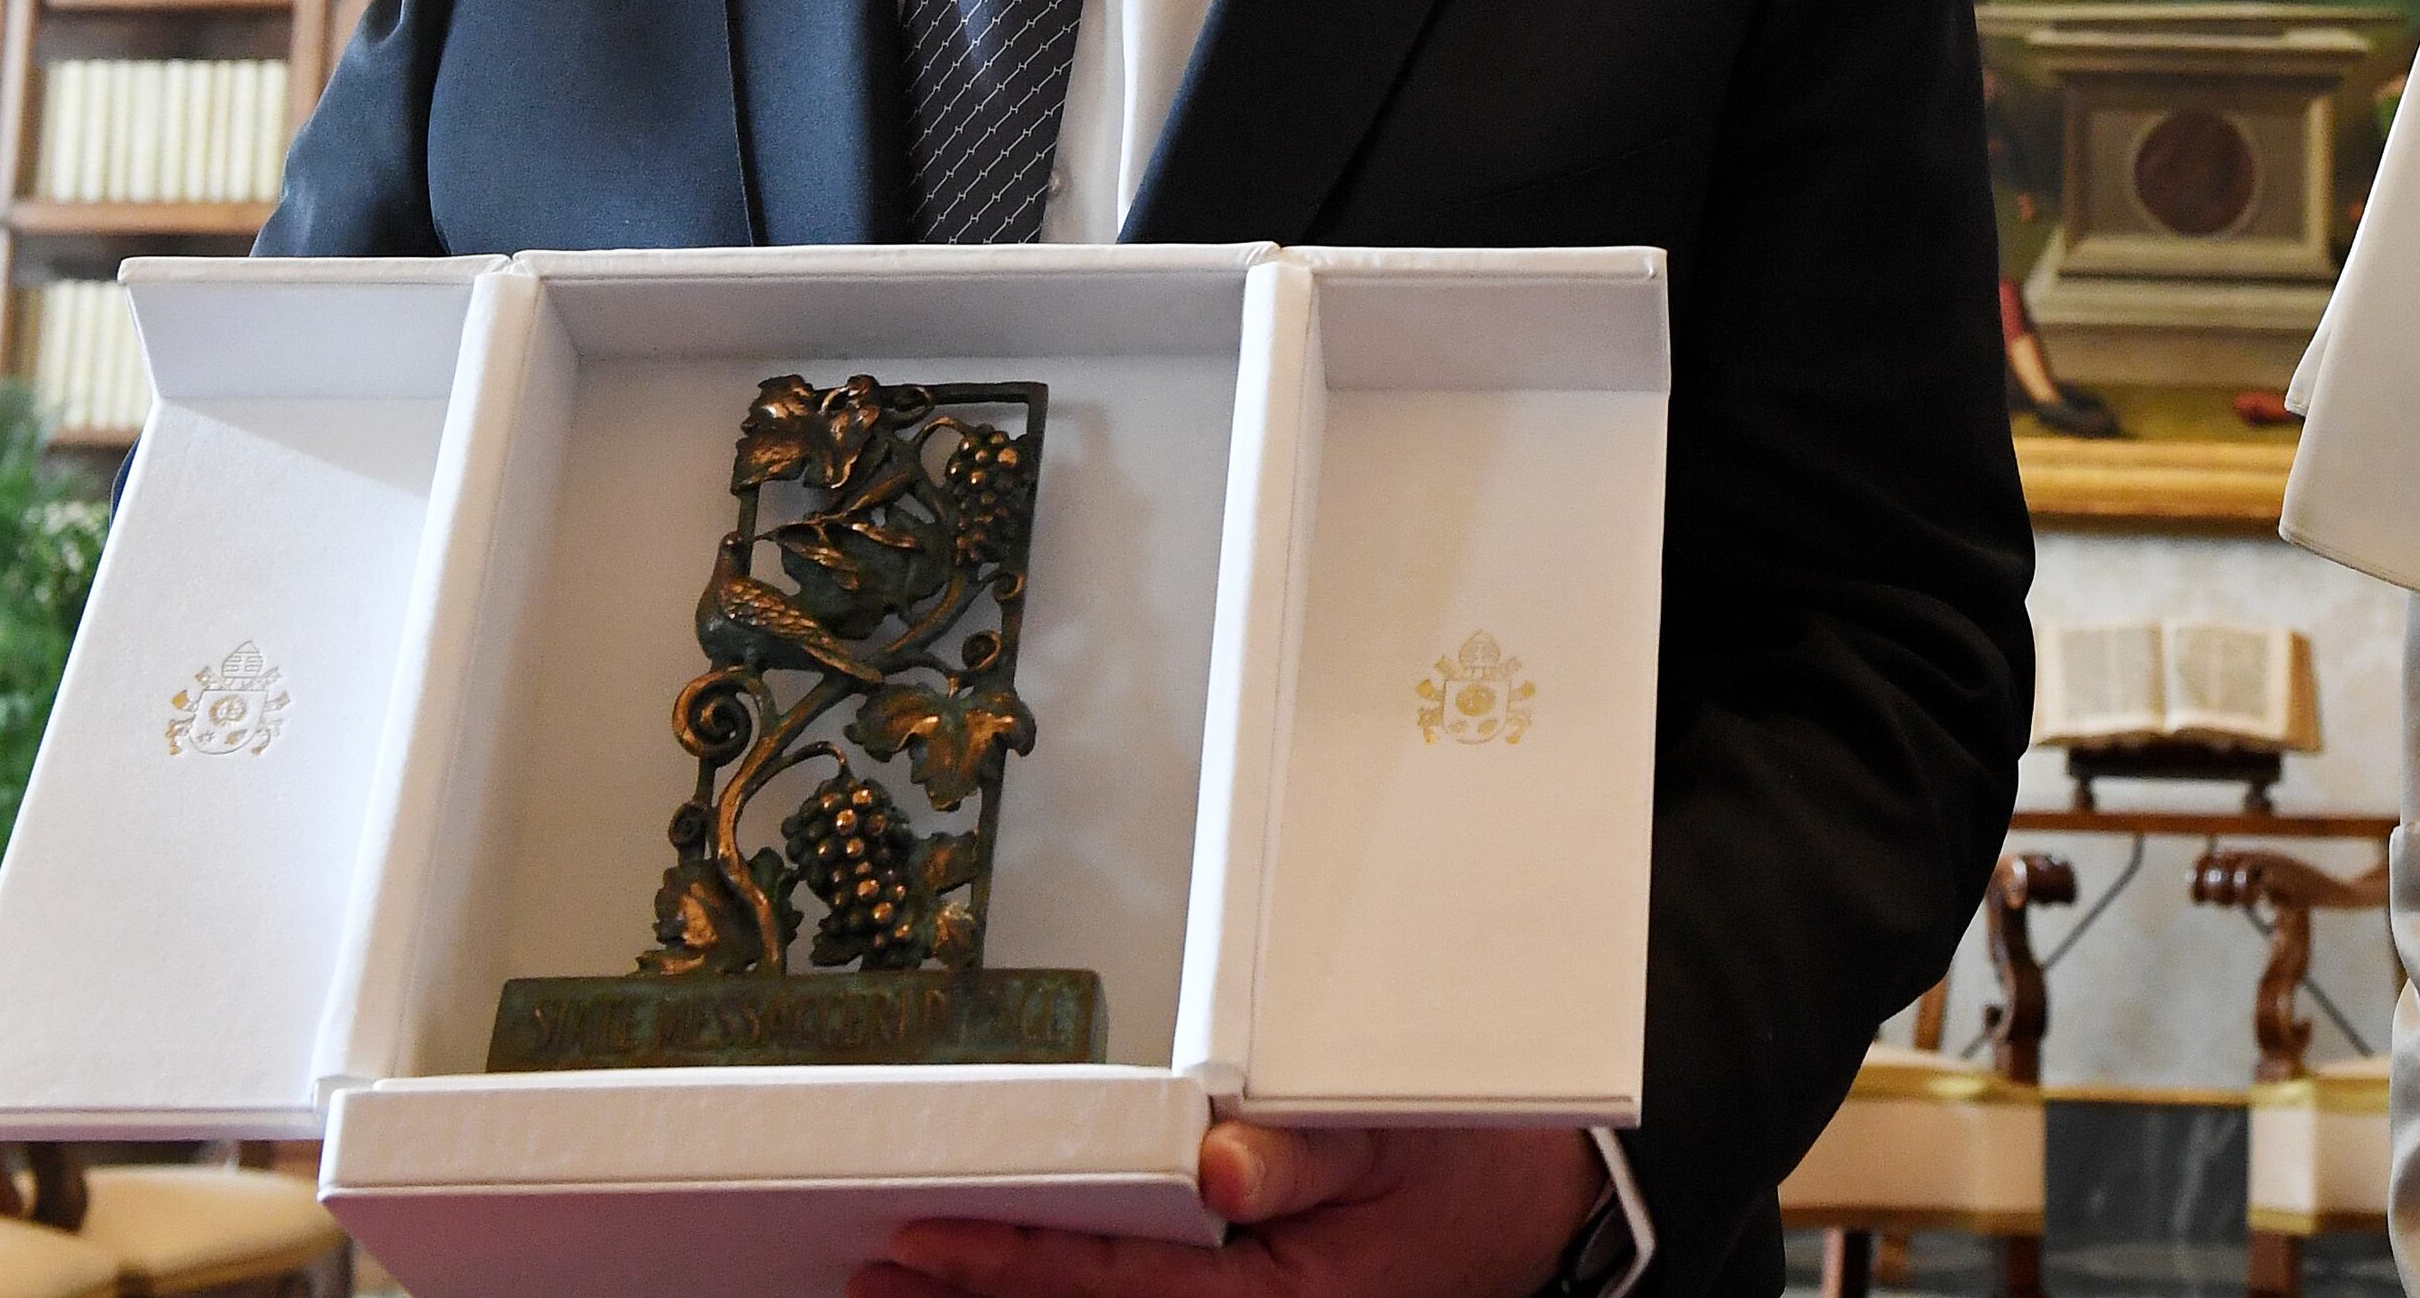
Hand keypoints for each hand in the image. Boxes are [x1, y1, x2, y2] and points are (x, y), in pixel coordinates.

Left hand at [855, 1121, 1605, 1297]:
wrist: (1548, 1207)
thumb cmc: (1477, 1163)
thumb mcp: (1406, 1138)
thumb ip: (1310, 1148)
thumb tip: (1216, 1162)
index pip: (1120, 1287)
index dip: (1016, 1266)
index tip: (926, 1243)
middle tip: (872, 1275)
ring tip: (905, 1288)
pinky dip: (1075, 1294)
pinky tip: (1015, 1282)